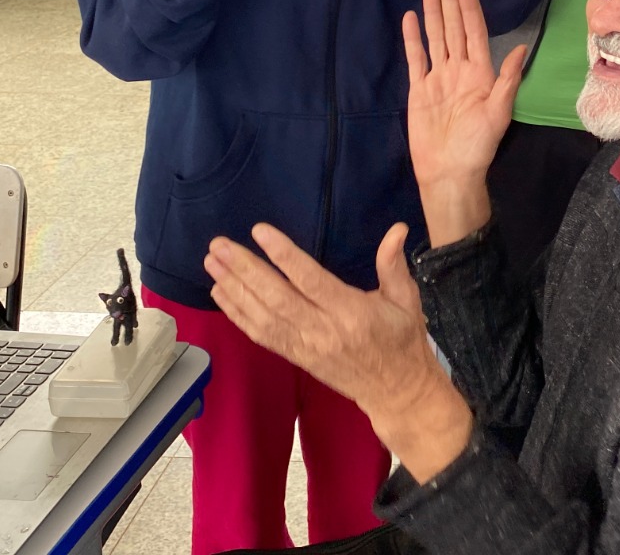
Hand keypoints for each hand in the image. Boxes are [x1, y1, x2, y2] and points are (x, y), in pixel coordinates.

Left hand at [206, 222, 472, 480]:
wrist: (396, 391)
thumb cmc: (402, 340)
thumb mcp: (407, 300)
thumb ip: (394, 264)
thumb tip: (397, 228)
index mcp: (352, 313)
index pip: (310, 281)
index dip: (284, 255)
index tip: (259, 231)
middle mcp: (323, 331)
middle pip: (276, 298)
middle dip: (244, 270)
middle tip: (219, 244)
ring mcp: (305, 347)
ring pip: (262, 317)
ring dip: (234, 289)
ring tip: (212, 262)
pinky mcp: (295, 357)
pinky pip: (260, 335)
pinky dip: (237, 314)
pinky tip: (220, 293)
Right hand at [402, 0, 526, 245]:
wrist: (449, 172)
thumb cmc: (478, 146)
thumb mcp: (499, 112)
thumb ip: (508, 79)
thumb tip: (520, 48)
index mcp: (480, 74)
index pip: (475, 33)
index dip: (471, 9)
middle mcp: (459, 70)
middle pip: (454, 29)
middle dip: (451, 2)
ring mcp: (438, 78)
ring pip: (435, 38)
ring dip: (433, 13)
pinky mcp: (419, 89)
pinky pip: (416, 58)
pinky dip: (413, 38)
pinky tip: (410, 18)